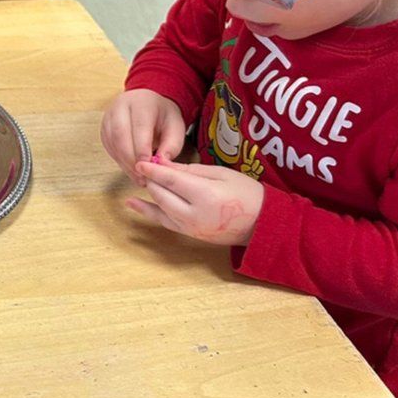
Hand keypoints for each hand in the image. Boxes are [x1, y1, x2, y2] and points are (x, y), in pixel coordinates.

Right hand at [100, 89, 186, 185]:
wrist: (149, 104)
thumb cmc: (163, 116)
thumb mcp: (176, 127)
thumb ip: (171, 145)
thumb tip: (160, 162)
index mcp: (142, 102)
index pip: (139, 126)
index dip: (142, 149)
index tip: (147, 167)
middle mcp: (121, 106)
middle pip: (120, 134)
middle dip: (130, 159)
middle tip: (141, 176)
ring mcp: (109, 116)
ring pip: (112, 142)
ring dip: (124, 162)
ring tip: (138, 177)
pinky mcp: (104, 128)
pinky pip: (109, 147)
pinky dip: (119, 160)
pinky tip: (130, 169)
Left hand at [126, 159, 263, 245]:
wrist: (263, 224)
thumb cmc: (246, 193)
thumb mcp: (221, 174)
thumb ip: (191, 170)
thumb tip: (165, 165)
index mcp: (205, 195)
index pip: (171, 181)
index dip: (153, 171)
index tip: (140, 162)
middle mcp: (195, 214)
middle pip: (163, 195)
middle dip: (152, 181)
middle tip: (144, 167)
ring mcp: (191, 228)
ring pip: (161, 209)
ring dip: (149, 194)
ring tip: (139, 181)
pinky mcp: (190, 235)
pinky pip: (165, 222)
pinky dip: (149, 212)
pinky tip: (134, 204)